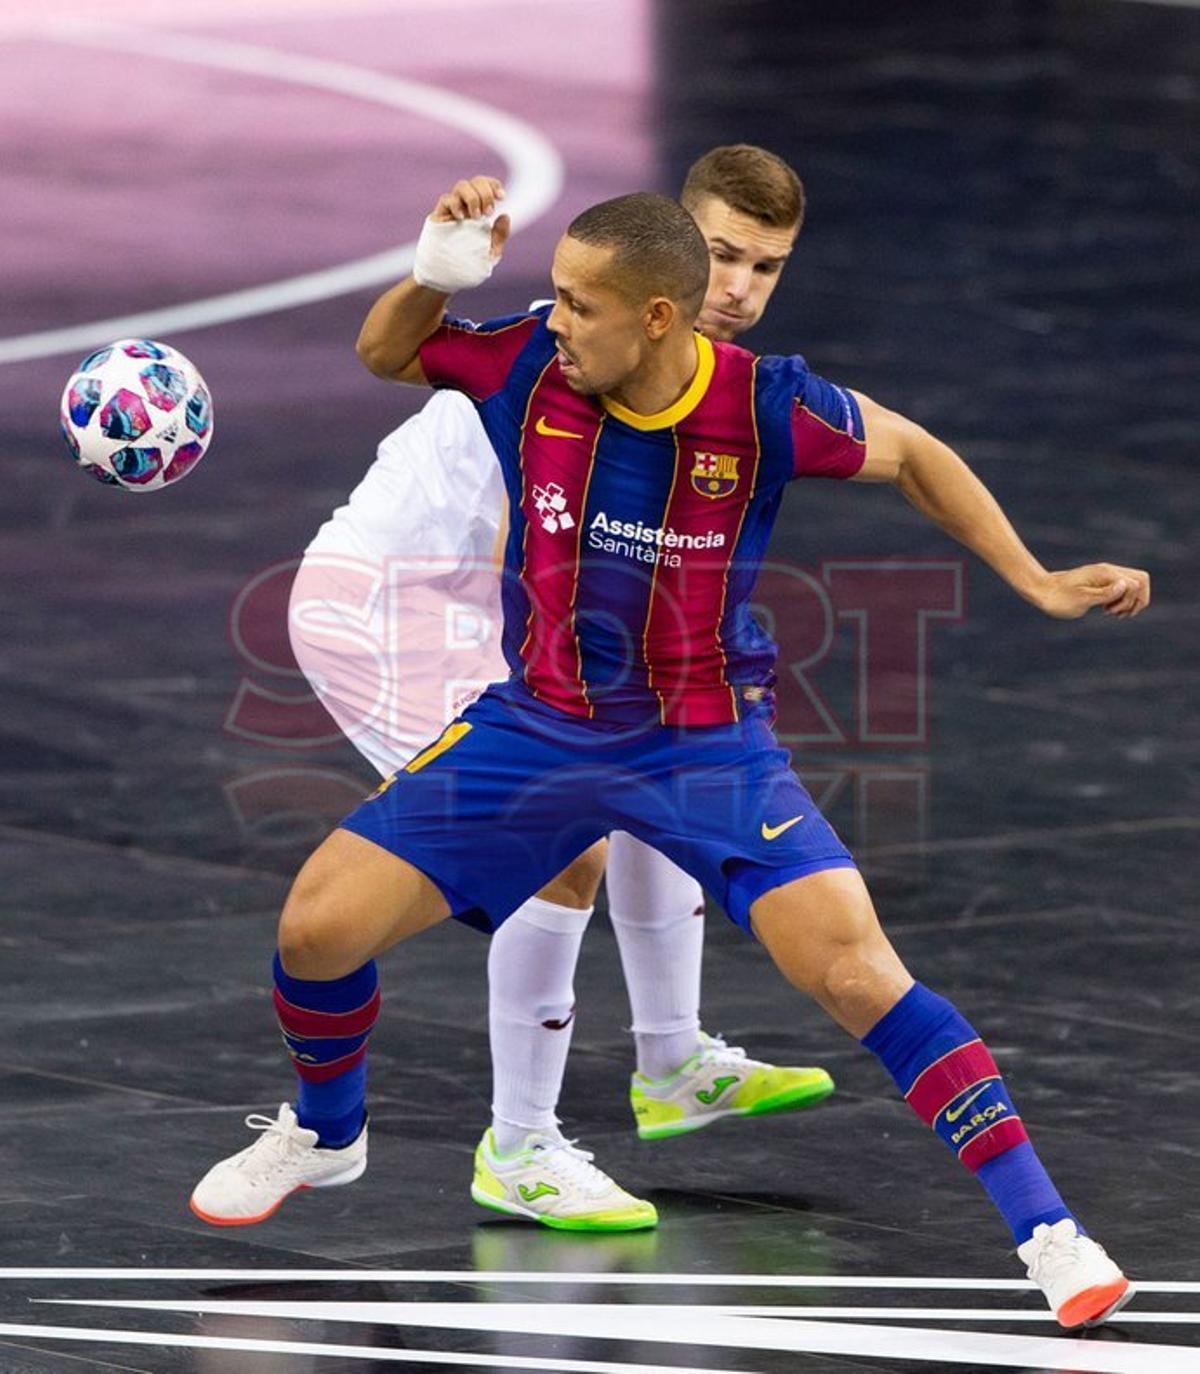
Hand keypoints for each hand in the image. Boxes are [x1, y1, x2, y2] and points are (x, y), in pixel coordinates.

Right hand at [430, 177, 510, 257]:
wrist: (448, 277)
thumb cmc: (470, 264)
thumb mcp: (491, 252)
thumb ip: (499, 236)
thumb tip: (506, 216)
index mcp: (480, 209)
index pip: (486, 186)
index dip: (494, 186)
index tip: (502, 197)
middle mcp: (466, 205)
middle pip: (476, 182)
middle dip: (486, 193)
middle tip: (488, 213)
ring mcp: (452, 209)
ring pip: (462, 186)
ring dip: (472, 197)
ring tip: (476, 217)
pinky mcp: (439, 215)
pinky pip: (446, 199)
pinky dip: (455, 204)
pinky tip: (461, 218)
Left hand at [1030, 563, 1150, 619]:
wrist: (1041, 591)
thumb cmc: (1058, 598)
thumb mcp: (1081, 600)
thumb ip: (1105, 593)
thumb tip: (1126, 585)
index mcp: (1105, 574)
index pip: (1137, 583)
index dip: (1131, 600)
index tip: (1112, 612)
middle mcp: (1108, 571)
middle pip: (1141, 581)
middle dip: (1136, 600)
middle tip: (1117, 614)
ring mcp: (1105, 575)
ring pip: (1133, 584)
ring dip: (1128, 601)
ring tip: (1111, 613)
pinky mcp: (1100, 582)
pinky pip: (1122, 588)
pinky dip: (1120, 600)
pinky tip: (1106, 609)